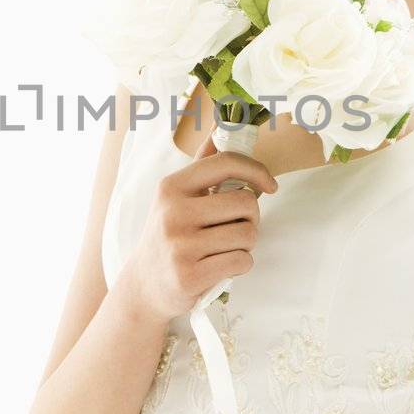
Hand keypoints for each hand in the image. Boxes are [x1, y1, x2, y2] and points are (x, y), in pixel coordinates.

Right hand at [111, 131, 278, 323]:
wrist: (143, 286)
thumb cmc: (169, 236)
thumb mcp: (175, 199)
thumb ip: (201, 167)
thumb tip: (221, 127)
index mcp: (172, 187)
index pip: (226, 163)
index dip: (256, 170)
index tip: (269, 185)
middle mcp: (173, 212)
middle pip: (245, 202)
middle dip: (252, 216)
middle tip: (238, 225)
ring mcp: (180, 245)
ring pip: (247, 234)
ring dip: (246, 243)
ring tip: (226, 247)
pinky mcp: (190, 275)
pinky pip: (242, 261)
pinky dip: (241, 264)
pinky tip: (222, 266)